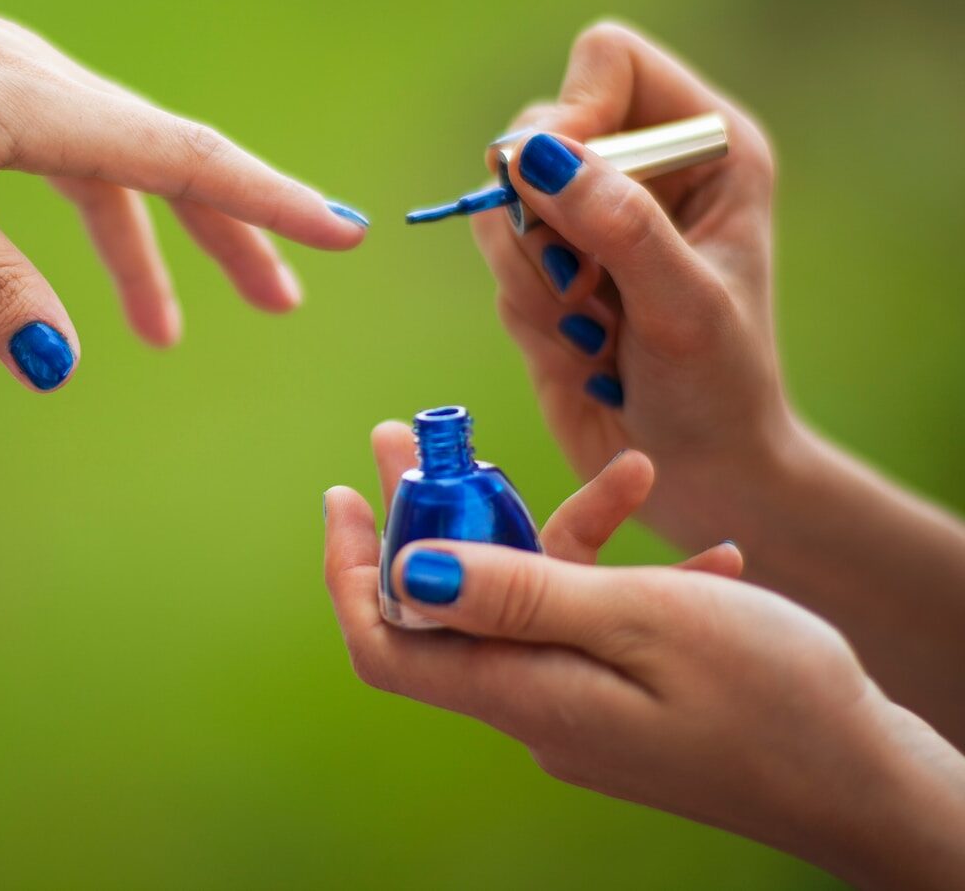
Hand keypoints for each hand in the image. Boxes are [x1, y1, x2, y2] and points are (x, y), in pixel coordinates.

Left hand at [324, 434, 964, 888]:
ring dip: (554, 529)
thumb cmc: (773, 703)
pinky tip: (696, 539)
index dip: (354, 568)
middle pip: (455, 606)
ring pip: (534, 603)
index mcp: (525, 694)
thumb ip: (520, 593)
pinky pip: (599, 623)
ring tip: (623, 469)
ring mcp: (585, 706)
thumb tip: (406, 571)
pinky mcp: (630, 701)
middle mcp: (539, 707)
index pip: (389, 642)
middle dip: (440, 516)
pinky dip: (625, 573)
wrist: (875, 786)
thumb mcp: (642, 621)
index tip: (346, 493)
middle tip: (426, 436)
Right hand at [472, 21, 784, 544]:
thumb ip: (620, 226)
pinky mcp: (547, 265)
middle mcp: (642, 167)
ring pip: (502, 201)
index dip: (573, 111)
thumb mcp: (683, 307)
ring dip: (534, 276)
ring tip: (595, 331)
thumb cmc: (718, 390)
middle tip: (584, 285)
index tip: (558, 184)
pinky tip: (580, 349)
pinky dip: (525, 308)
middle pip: (535, 129)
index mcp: (704, 145)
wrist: (696, 473)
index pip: (606, 61)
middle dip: (543, 218)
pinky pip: (495, 256)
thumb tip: (534, 154)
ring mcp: (588, 217)